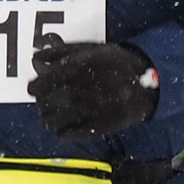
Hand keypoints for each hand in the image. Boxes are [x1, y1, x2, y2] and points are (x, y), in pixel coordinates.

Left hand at [30, 41, 159, 137]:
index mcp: (77, 69)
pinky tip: (61, 129)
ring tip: (50, 117)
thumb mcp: (91, 49)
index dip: (35, 88)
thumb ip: (62, 52)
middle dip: (41, 104)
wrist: (148, 83)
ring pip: (53, 121)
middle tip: (44, 103)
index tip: (34, 89)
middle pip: (45, 102)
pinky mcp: (97, 127)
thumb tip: (36, 58)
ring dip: (47, 119)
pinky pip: (68, 135)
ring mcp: (88, 110)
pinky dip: (60, 133)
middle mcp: (80, 90)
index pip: (42, 84)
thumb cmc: (116, 63)